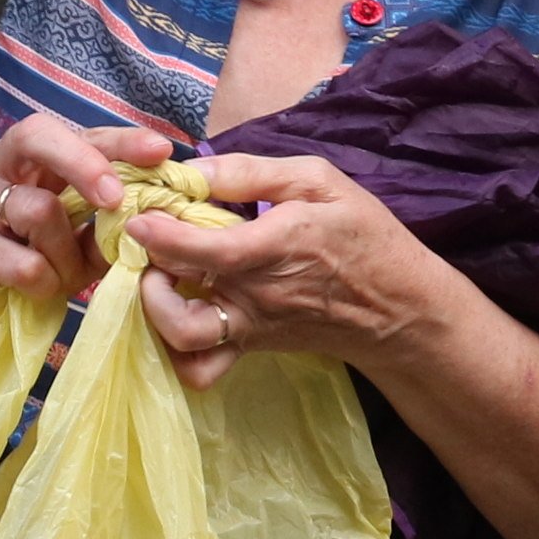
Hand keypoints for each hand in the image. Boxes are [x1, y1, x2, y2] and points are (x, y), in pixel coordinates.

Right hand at [0, 112, 166, 322]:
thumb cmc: (26, 259)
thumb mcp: (75, 240)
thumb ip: (109, 224)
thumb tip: (158, 216)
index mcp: (28, 157)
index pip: (77, 132)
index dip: (119, 140)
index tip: (160, 150)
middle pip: (37, 136)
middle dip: (83, 163)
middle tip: (114, 199)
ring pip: (40, 212)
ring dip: (67, 255)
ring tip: (63, 275)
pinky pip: (26, 264)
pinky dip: (47, 284)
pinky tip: (38, 290)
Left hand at [126, 152, 444, 393]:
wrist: (399, 308)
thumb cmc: (363, 235)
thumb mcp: (320, 181)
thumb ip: (251, 172)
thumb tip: (191, 171)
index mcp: (272, 249)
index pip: (198, 252)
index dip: (156, 234)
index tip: (138, 214)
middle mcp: (254, 297)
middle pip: (176, 306)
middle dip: (146, 273)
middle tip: (147, 244)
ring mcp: (250, 329)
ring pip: (183, 344)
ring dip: (156, 314)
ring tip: (159, 278)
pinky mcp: (251, 348)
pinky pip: (203, 366)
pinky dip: (178, 350)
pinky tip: (177, 310)